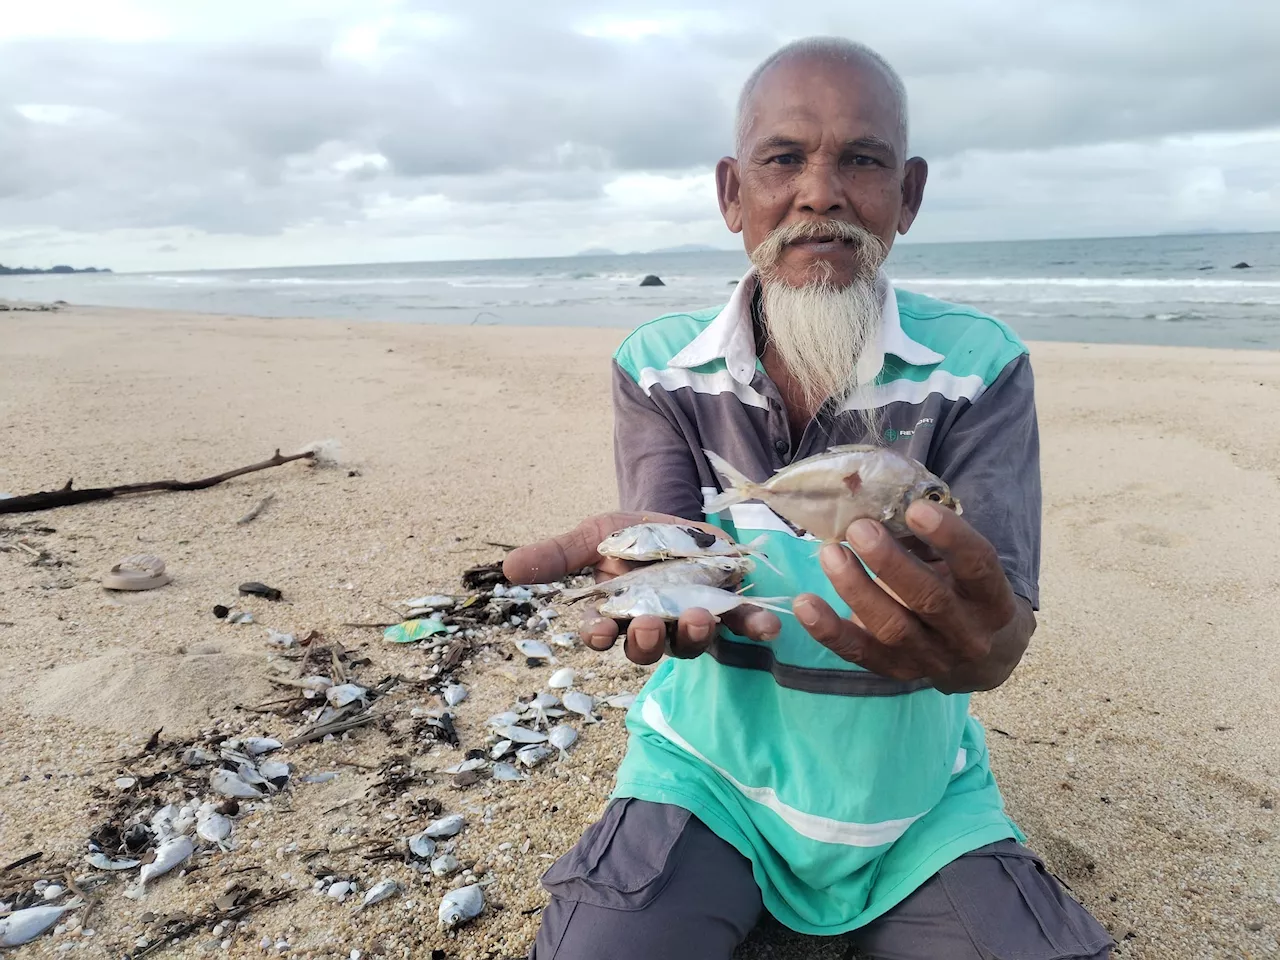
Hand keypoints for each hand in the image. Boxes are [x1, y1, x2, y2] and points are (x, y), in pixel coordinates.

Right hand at [502, 511, 782, 664]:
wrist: (678, 518)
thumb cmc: (631, 536)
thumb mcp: (592, 537)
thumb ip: (557, 555)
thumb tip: (507, 567)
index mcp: (619, 615)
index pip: (605, 637)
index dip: (602, 637)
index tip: (598, 632)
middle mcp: (656, 627)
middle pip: (649, 648)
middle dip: (647, 640)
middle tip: (648, 625)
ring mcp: (694, 620)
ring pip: (693, 641)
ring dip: (696, 633)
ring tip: (698, 617)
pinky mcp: (730, 606)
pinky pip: (743, 625)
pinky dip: (756, 627)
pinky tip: (771, 627)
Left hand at [793, 500, 1033, 692]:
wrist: (978, 656)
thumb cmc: (962, 590)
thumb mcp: (959, 565)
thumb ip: (928, 540)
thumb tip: (878, 503)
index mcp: (991, 599)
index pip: (978, 566)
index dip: (950, 537)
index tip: (915, 509)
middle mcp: (968, 634)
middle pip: (930, 600)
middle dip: (890, 563)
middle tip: (858, 529)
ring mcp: (933, 659)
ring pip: (893, 629)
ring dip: (856, 590)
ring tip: (829, 554)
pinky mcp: (898, 672)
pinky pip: (861, 654)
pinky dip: (830, 631)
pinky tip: (806, 604)